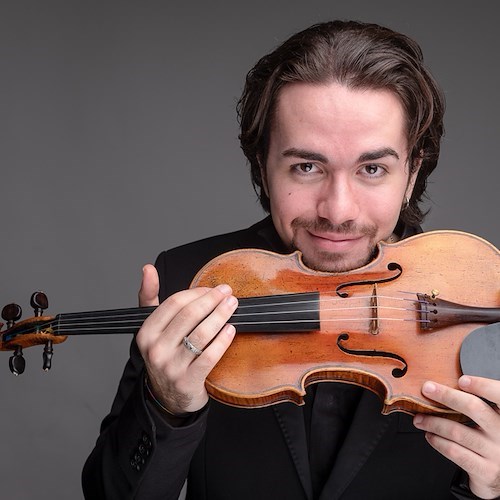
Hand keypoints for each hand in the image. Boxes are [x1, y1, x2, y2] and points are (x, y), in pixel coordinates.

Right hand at [136, 264, 237, 413]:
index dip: (197, 292)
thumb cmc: (165, 355)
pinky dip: (223, 340)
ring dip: (220, 315)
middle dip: (212, 300)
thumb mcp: (153, 328)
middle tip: (227, 293)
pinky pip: (209, 356)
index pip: (174, 303)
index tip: (212, 288)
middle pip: (189, 315)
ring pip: (201, 334)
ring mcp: (171, 367)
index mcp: (146, 332)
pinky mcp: (188, 381)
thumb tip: (148, 269)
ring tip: (232, 306)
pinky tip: (231, 329)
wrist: (168, 397)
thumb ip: (150, 298)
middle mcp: (155, 349)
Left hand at [413, 376, 499, 498]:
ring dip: (433, 422)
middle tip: (427, 389)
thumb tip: (445, 386)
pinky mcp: (486, 471)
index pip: (499, 395)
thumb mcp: (492, 423)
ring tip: (420, 419)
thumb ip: (478, 407)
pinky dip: (438, 441)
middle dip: (446, 396)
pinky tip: (430, 436)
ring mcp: (496, 453)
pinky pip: (455, 452)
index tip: (462, 380)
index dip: (483, 386)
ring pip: (458, 431)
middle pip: (475, 408)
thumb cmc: (492, 444)